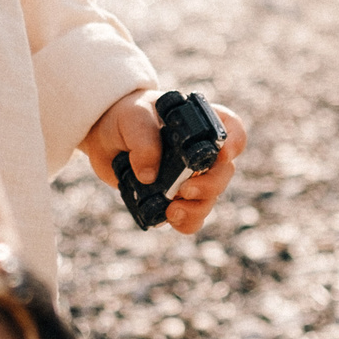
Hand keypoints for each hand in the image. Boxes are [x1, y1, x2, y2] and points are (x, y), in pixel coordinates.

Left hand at [81, 91, 247, 234]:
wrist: (103, 136)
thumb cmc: (124, 117)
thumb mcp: (132, 118)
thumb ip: (143, 141)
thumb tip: (149, 176)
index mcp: (199, 123)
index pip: (232, 129)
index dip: (235, 142)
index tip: (222, 154)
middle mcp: (201, 151)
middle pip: (224, 171)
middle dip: (211, 185)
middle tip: (185, 190)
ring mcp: (190, 176)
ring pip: (210, 198)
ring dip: (198, 208)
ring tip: (173, 210)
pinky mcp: (175, 197)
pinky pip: (192, 217)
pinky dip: (186, 222)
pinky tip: (170, 218)